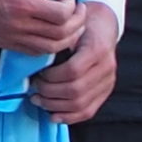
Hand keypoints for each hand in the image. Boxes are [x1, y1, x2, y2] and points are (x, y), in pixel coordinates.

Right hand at [0, 0, 85, 55]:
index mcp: (23, 4)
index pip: (61, 14)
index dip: (71, 6)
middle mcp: (20, 25)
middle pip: (61, 34)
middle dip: (76, 24)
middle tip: (78, 11)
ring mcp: (12, 38)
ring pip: (51, 48)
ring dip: (67, 39)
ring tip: (71, 25)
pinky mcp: (6, 44)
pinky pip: (35, 52)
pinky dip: (50, 46)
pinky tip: (52, 35)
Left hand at [29, 0, 119, 123]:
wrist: (103, 26)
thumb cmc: (81, 25)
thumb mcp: (70, 26)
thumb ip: (57, 43)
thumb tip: (33, 63)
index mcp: (97, 49)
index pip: (72, 71)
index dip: (51, 77)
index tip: (37, 75)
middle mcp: (106, 68)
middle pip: (75, 90)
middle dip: (49, 93)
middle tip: (33, 89)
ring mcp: (108, 82)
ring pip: (80, 104)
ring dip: (55, 106)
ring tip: (38, 100)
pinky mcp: (106, 92)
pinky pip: (88, 111)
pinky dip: (69, 117)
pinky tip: (52, 115)